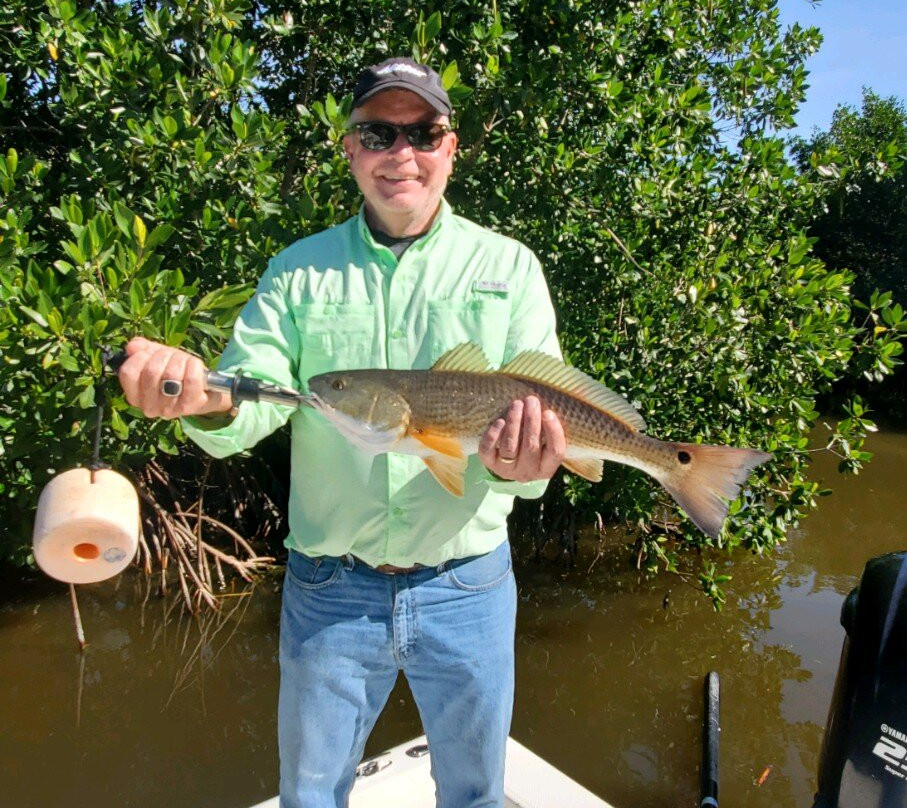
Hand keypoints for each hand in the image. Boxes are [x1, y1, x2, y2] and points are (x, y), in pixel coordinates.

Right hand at [116, 337, 232, 419]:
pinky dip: (194, 365)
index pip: (128, 373)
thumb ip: (141, 348)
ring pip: (172, 374)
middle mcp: (149, 407)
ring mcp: (169, 409)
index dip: (140, 356)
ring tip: (184, 363)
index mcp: (135, 396)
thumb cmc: (176, 371)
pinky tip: (195, 367)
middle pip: (151, 371)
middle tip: (171, 357)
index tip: (150, 354)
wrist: (204, 388)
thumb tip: (132, 346)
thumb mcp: (156, 356)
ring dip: (180, 360)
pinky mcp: (190, 407)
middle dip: (164, 355)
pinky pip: (191, 378)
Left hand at [478, 396, 565, 481]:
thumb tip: (540, 405)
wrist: (507, 464)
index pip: (555, 452)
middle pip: (531, 446)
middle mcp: (527, 472)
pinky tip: (499, 421)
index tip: (548, 412)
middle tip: (531, 401)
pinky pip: (488, 450)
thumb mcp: (543, 443)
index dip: (553, 432)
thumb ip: (545, 429)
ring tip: (517, 405)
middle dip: (531, 421)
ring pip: (509, 447)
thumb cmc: (531, 446)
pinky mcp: (489, 463)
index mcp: (546, 468)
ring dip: (514, 423)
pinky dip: (493, 435)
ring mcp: (507, 470)